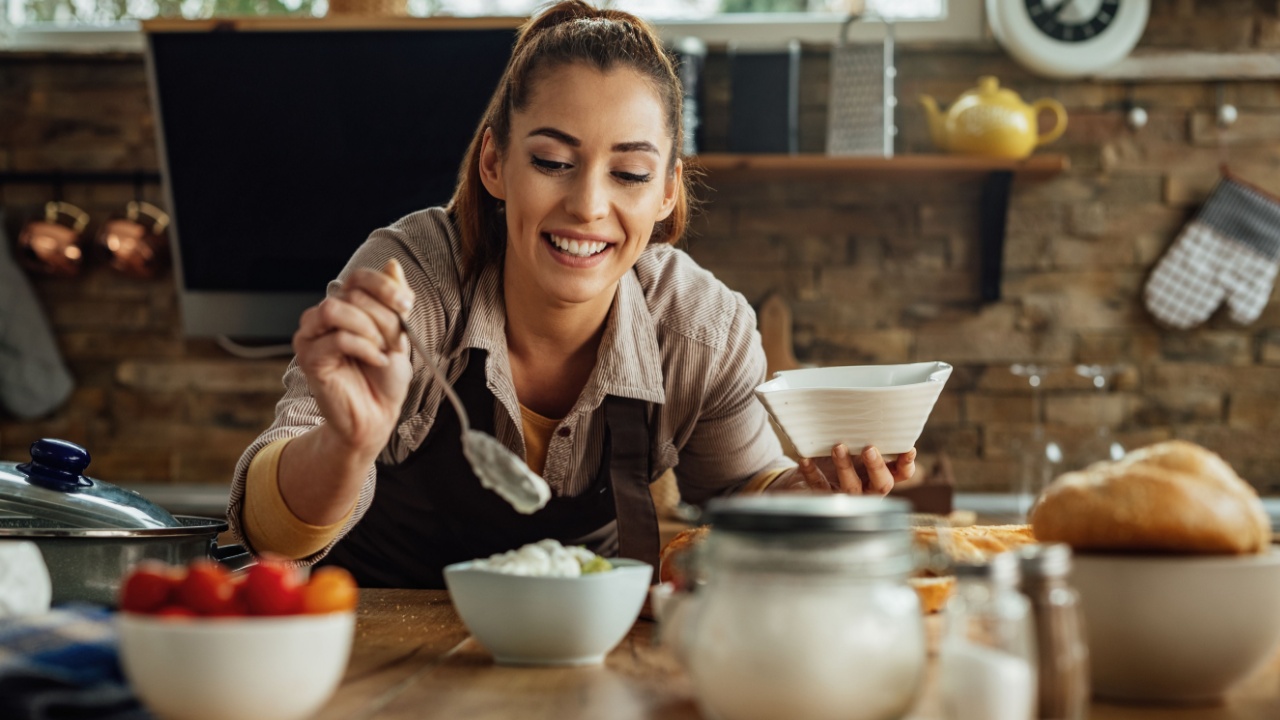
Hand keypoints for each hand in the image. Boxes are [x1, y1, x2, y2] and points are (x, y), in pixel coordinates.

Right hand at [293, 259, 415, 456]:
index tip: (407, 305)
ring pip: (334, 309)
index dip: (384, 285)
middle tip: (395, 341)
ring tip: (382, 349)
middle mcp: (324, 316)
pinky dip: (364, 348)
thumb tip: (392, 264)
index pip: (358, 277)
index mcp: (346, 306)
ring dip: (367, 328)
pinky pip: (336, 339)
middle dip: (382, 317)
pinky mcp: (308, 358)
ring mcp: (312, 336)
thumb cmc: (385, 377)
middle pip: (352, 294)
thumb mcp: (398, 333)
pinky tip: (376, 360)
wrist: (377, 415)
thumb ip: (394, 301)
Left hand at [769, 444, 916, 496]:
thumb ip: (865, 433)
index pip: (902, 474)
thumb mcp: (855, 443)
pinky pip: (818, 486)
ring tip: (838, 447)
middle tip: (869, 449)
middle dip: (877, 467)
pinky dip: (812, 472)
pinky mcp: (822, 496)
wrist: (809, 471)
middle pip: (881, 484)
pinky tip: (806, 459)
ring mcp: (846, 494)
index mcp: (880, 473)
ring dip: (846, 467)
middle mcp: (867, 487)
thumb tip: (869, 404)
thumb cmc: (840, 453)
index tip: (908, 449)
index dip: (907, 464)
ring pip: (851, 488)